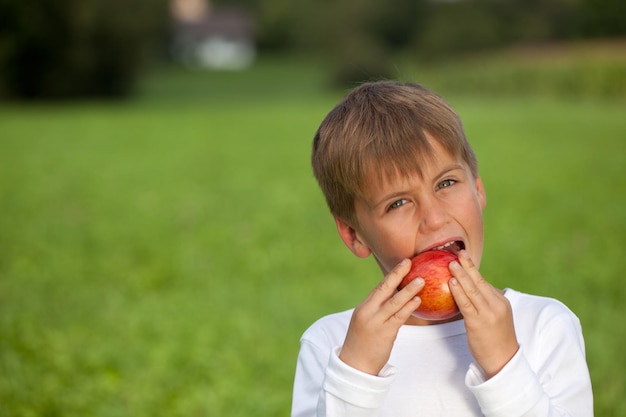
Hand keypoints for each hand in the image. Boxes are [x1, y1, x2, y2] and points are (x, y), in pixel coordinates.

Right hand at [339, 258, 423, 374]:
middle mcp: (368, 311)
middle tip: (410, 262)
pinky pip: (399, 317)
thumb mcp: (366, 322)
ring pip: (394, 302)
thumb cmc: (363, 343)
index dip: (392, 274)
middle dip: (397, 274)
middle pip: (384, 289)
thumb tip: (397, 298)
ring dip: (408, 290)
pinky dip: (409, 307)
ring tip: (422, 280)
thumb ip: (378, 310)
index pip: (379, 287)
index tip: (404, 262)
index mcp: (364, 307)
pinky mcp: (385, 333)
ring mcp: (376, 322)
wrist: (355, 364)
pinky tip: (418, 300)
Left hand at [449, 250, 518, 378]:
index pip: (484, 282)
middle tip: (458, 252)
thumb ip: (485, 303)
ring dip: (461, 275)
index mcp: (501, 301)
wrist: (503, 360)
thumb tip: (467, 291)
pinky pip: (466, 304)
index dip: (472, 269)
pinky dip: (458, 292)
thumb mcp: (495, 317)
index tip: (463, 256)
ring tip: (451, 263)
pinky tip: (450, 283)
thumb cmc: (495, 338)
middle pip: (479, 281)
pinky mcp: (478, 323)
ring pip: (472, 290)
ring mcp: (488, 313)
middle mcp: (496, 304)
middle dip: (468, 266)